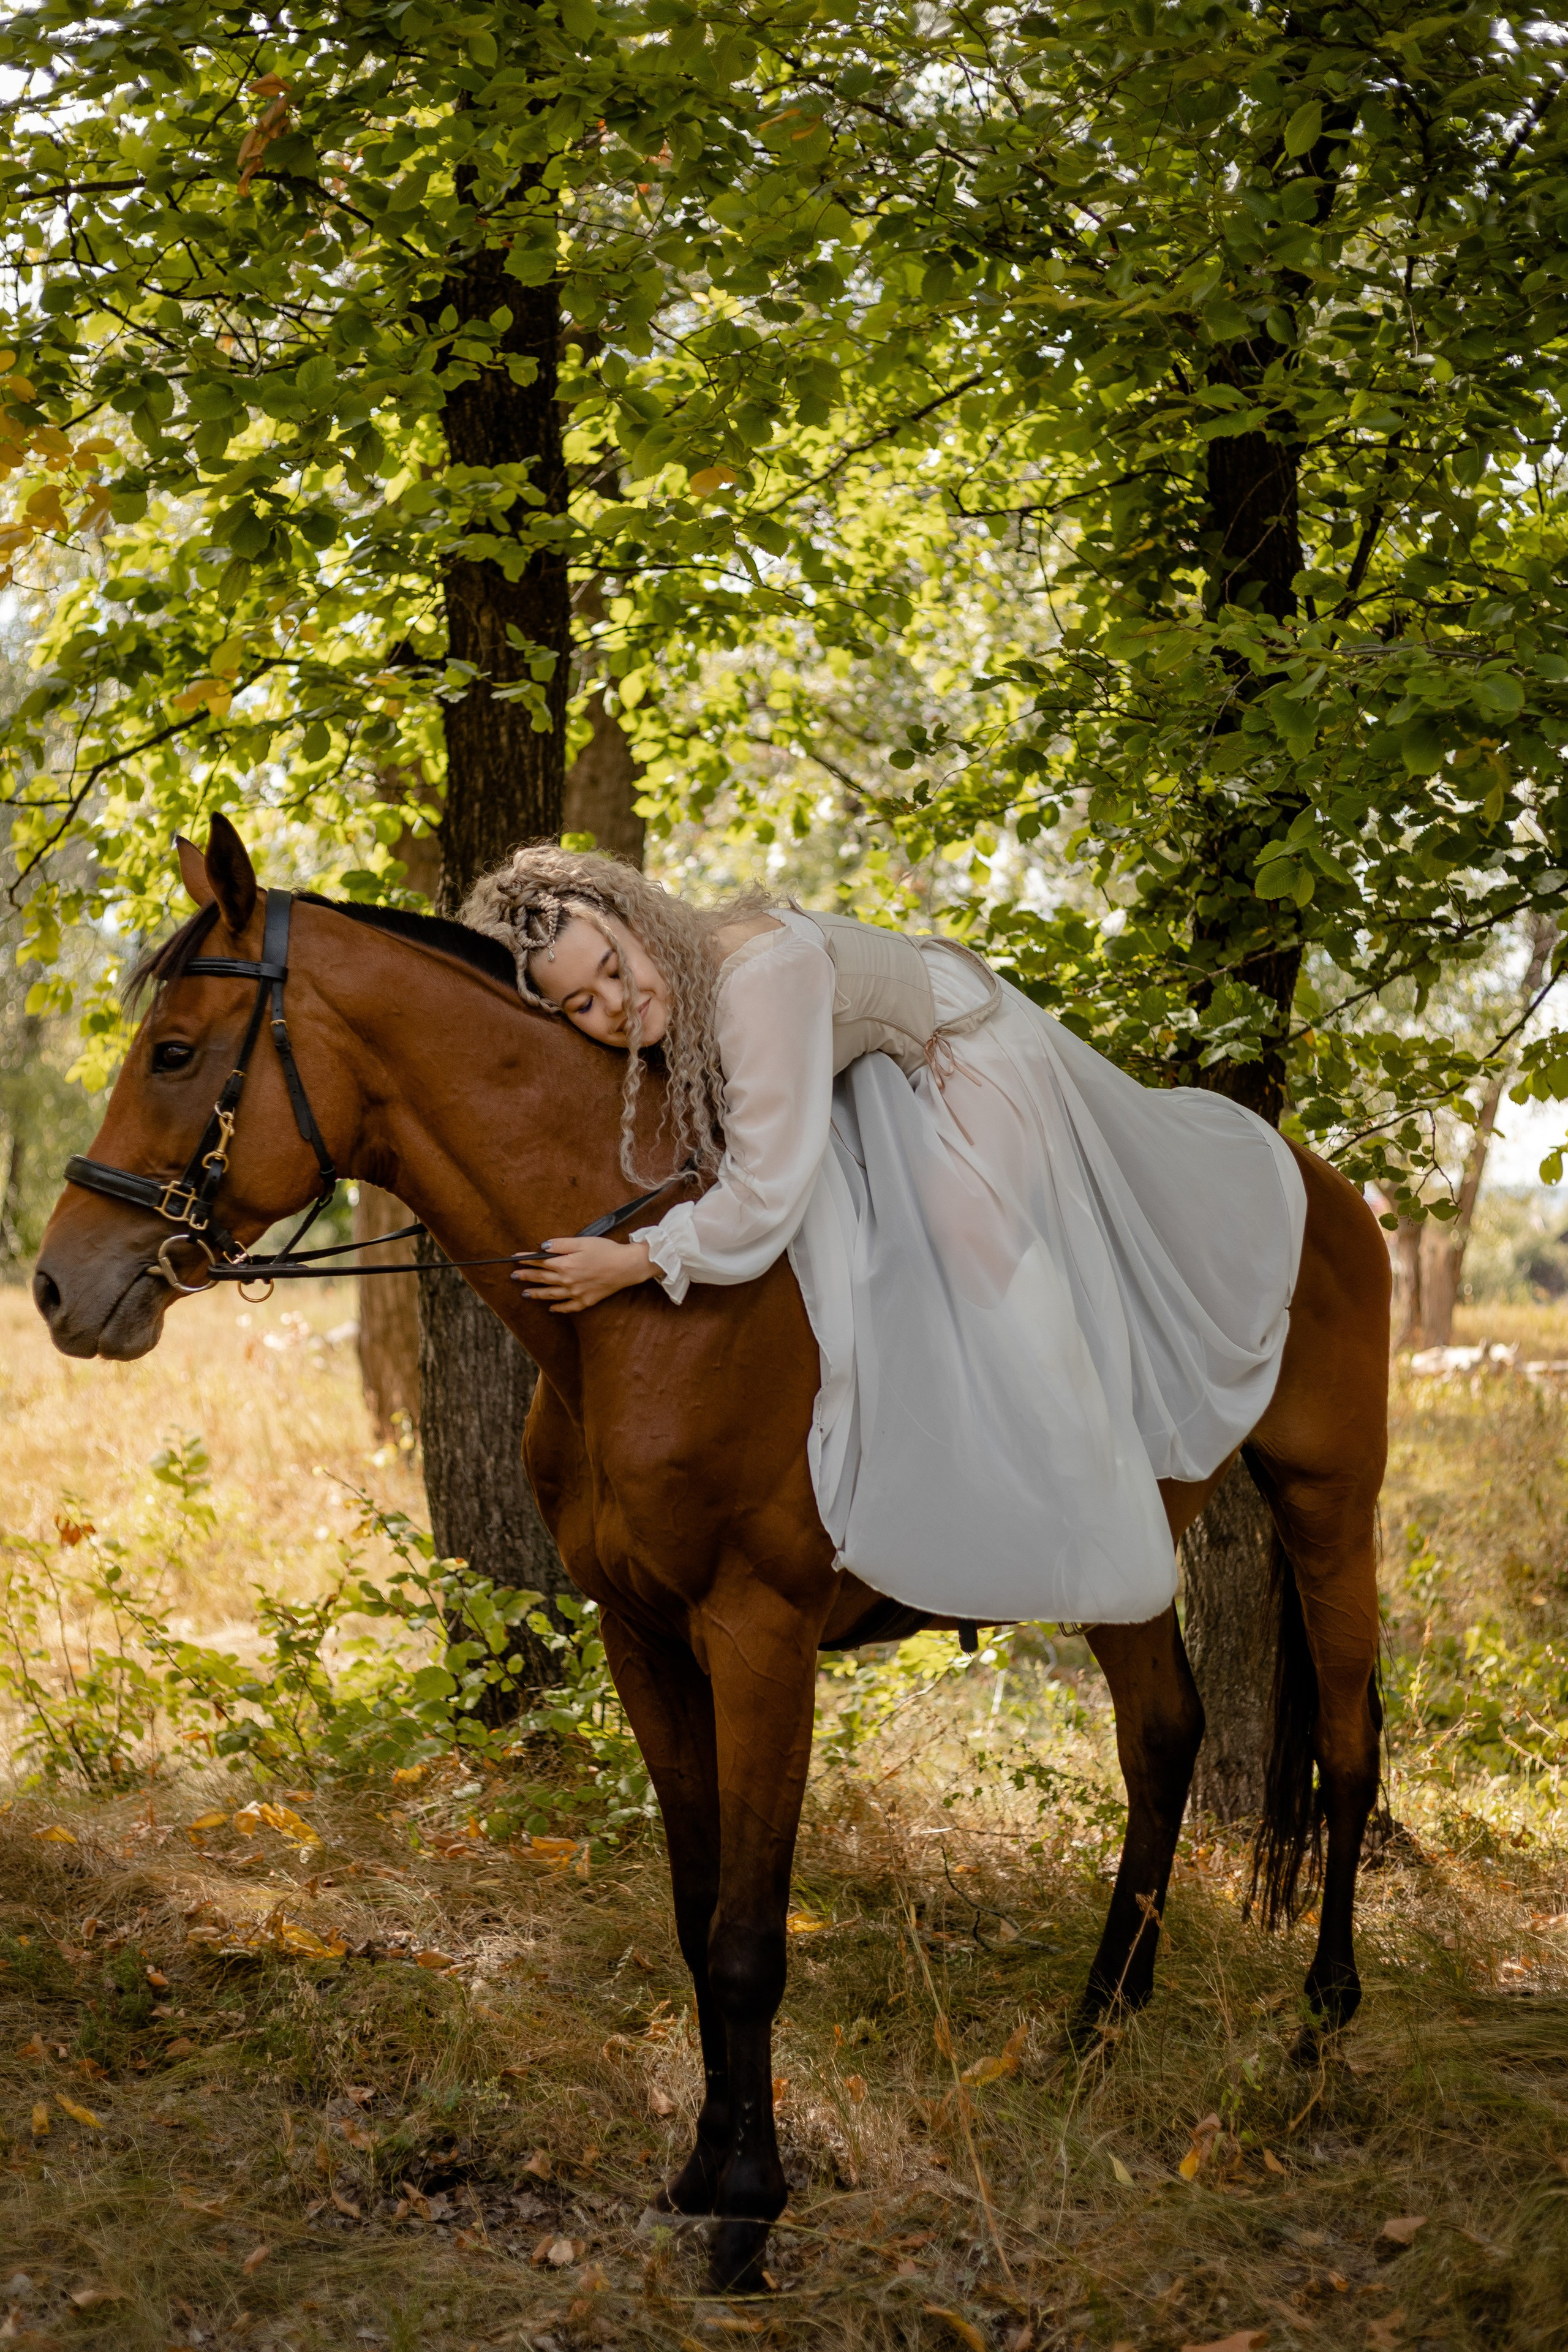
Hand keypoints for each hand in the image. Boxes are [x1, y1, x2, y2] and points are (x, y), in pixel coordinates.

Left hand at [512, 1234, 654, 1313]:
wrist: (627, 1266)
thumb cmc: (606, 1250)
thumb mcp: (582, 1241)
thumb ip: (560, 1244)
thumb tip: (541, 1246)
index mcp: (565, 1265)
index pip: (540, 1262)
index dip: (526, 1260)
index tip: (515, 1259)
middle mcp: (567, 1281)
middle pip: (542, 1278)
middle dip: (526, 1277)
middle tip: (514, 1276)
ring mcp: (576, 1293)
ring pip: (551, 1295)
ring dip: (536, 1294)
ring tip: (525, 1294)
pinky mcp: (586, 1301)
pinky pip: (568, 1307)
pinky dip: (558, 1308)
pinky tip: (551, 1308)